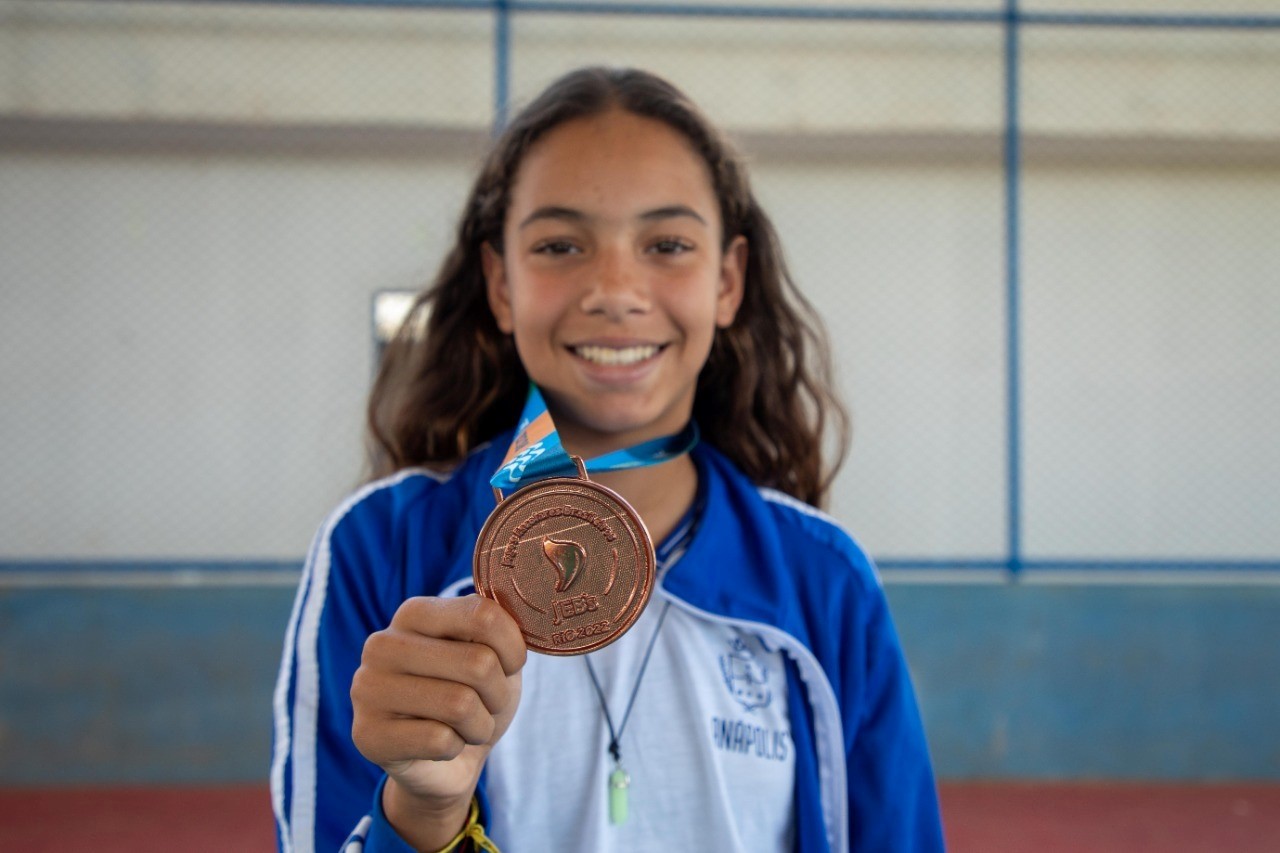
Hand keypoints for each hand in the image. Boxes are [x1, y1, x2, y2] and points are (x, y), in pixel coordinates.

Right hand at [351, 594, 525, 845]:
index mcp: (413, 613)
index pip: (483, 615)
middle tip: (488, 704)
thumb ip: (499, 626)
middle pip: (478, 663)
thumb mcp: (493, 653)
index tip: (511, 665)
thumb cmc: (473, 696)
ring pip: (460, 705)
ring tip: (467, 726)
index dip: (513, 648)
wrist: (446, 763)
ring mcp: (367, 689)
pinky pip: (440, 741)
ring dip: (480, 725)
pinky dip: (455, 747)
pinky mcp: (367, 735)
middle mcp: (382, 645)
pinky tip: (441, 745)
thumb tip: (523, 604)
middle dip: (498, 694)